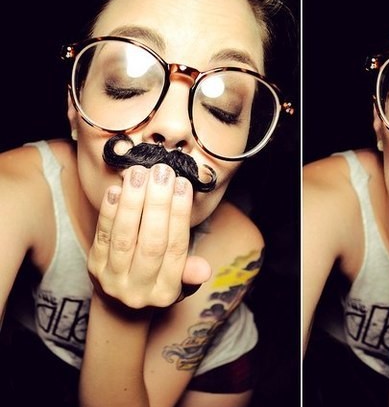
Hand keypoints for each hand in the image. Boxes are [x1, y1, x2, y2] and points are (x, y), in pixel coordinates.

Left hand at [87, 164, 211, 308]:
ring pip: (125, 238)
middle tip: (162, 172)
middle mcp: (139, 289)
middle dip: (158, 204)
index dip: (180, 215)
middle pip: (152, 243)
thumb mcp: (180, 283)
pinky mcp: (93, 267)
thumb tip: (205, 269)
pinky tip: (116, 189)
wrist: (119, 305)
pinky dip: (108, 211)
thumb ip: (190, 272)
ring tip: (140, 173)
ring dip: (132, 202)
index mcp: (166, 292)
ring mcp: (113, 279)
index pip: (176, 249)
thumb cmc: (157, 282)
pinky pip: (102, 236)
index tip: (183, 185)